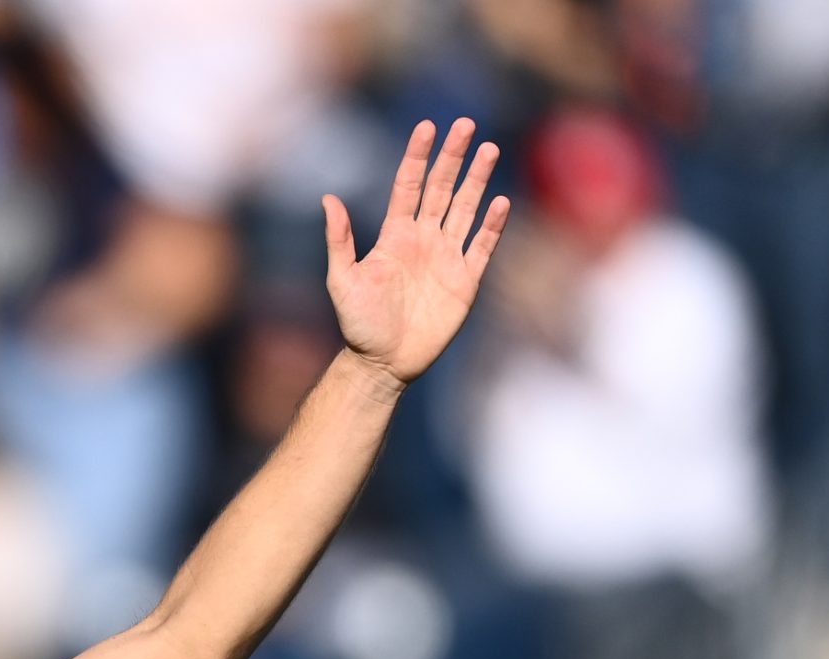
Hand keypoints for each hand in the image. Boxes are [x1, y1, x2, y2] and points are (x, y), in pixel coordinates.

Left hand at [324, 119, 509, 388]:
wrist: (383, 362)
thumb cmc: (358, 324)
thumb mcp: (343, 281)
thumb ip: (340, 240)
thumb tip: (328, 198)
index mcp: (395, 235)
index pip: (409, 186)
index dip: (417, 157)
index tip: (426, 128)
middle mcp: (423, 239)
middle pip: (442, 189)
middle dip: (453, 157)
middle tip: (466, 125)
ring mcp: (447, 256)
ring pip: (466, 209)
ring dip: (478, 180)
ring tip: (489, 149)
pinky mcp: (466, 279)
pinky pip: (483, 246)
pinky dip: (492, 225)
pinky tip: (500, 202)